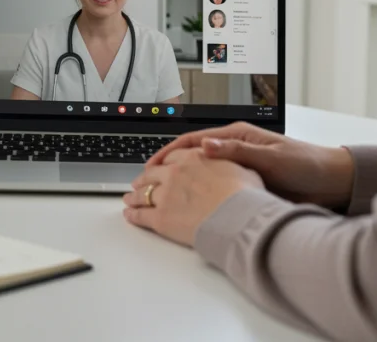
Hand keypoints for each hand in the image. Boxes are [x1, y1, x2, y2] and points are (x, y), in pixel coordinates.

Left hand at [123, 148, 262, 246]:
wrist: (239, 219)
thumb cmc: (246, 197)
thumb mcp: (243, 169)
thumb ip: (229, 162)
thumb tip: (230, 161)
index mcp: (194, 158)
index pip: (172, 157)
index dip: (165, 163)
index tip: (161, 166)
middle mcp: (175, 173)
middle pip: (152, 173)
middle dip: (145, 178)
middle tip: (141, 182)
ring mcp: (165, 195)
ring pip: (143, 193)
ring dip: (135, 195)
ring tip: (130, 198)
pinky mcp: (160, 218)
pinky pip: (141, 214)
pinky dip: (133, 214)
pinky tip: (129, 214)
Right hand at [148, 121, 354, 209]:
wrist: (333, 184)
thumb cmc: (307, 165)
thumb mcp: (271, 156)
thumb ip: (237, 151)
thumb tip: (206, 145)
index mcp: (237, 136)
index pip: (193, 141)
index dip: (169, 152)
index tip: (152, 165)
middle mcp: (234, 150)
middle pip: (192, 157)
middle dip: (168, 168)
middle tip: (148, 182)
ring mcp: (238, 167)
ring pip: (201, 174)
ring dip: (181, 182)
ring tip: (162, 194)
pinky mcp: (244, 184)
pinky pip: (215, 187)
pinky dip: (199, 194)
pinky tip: (188, 204)